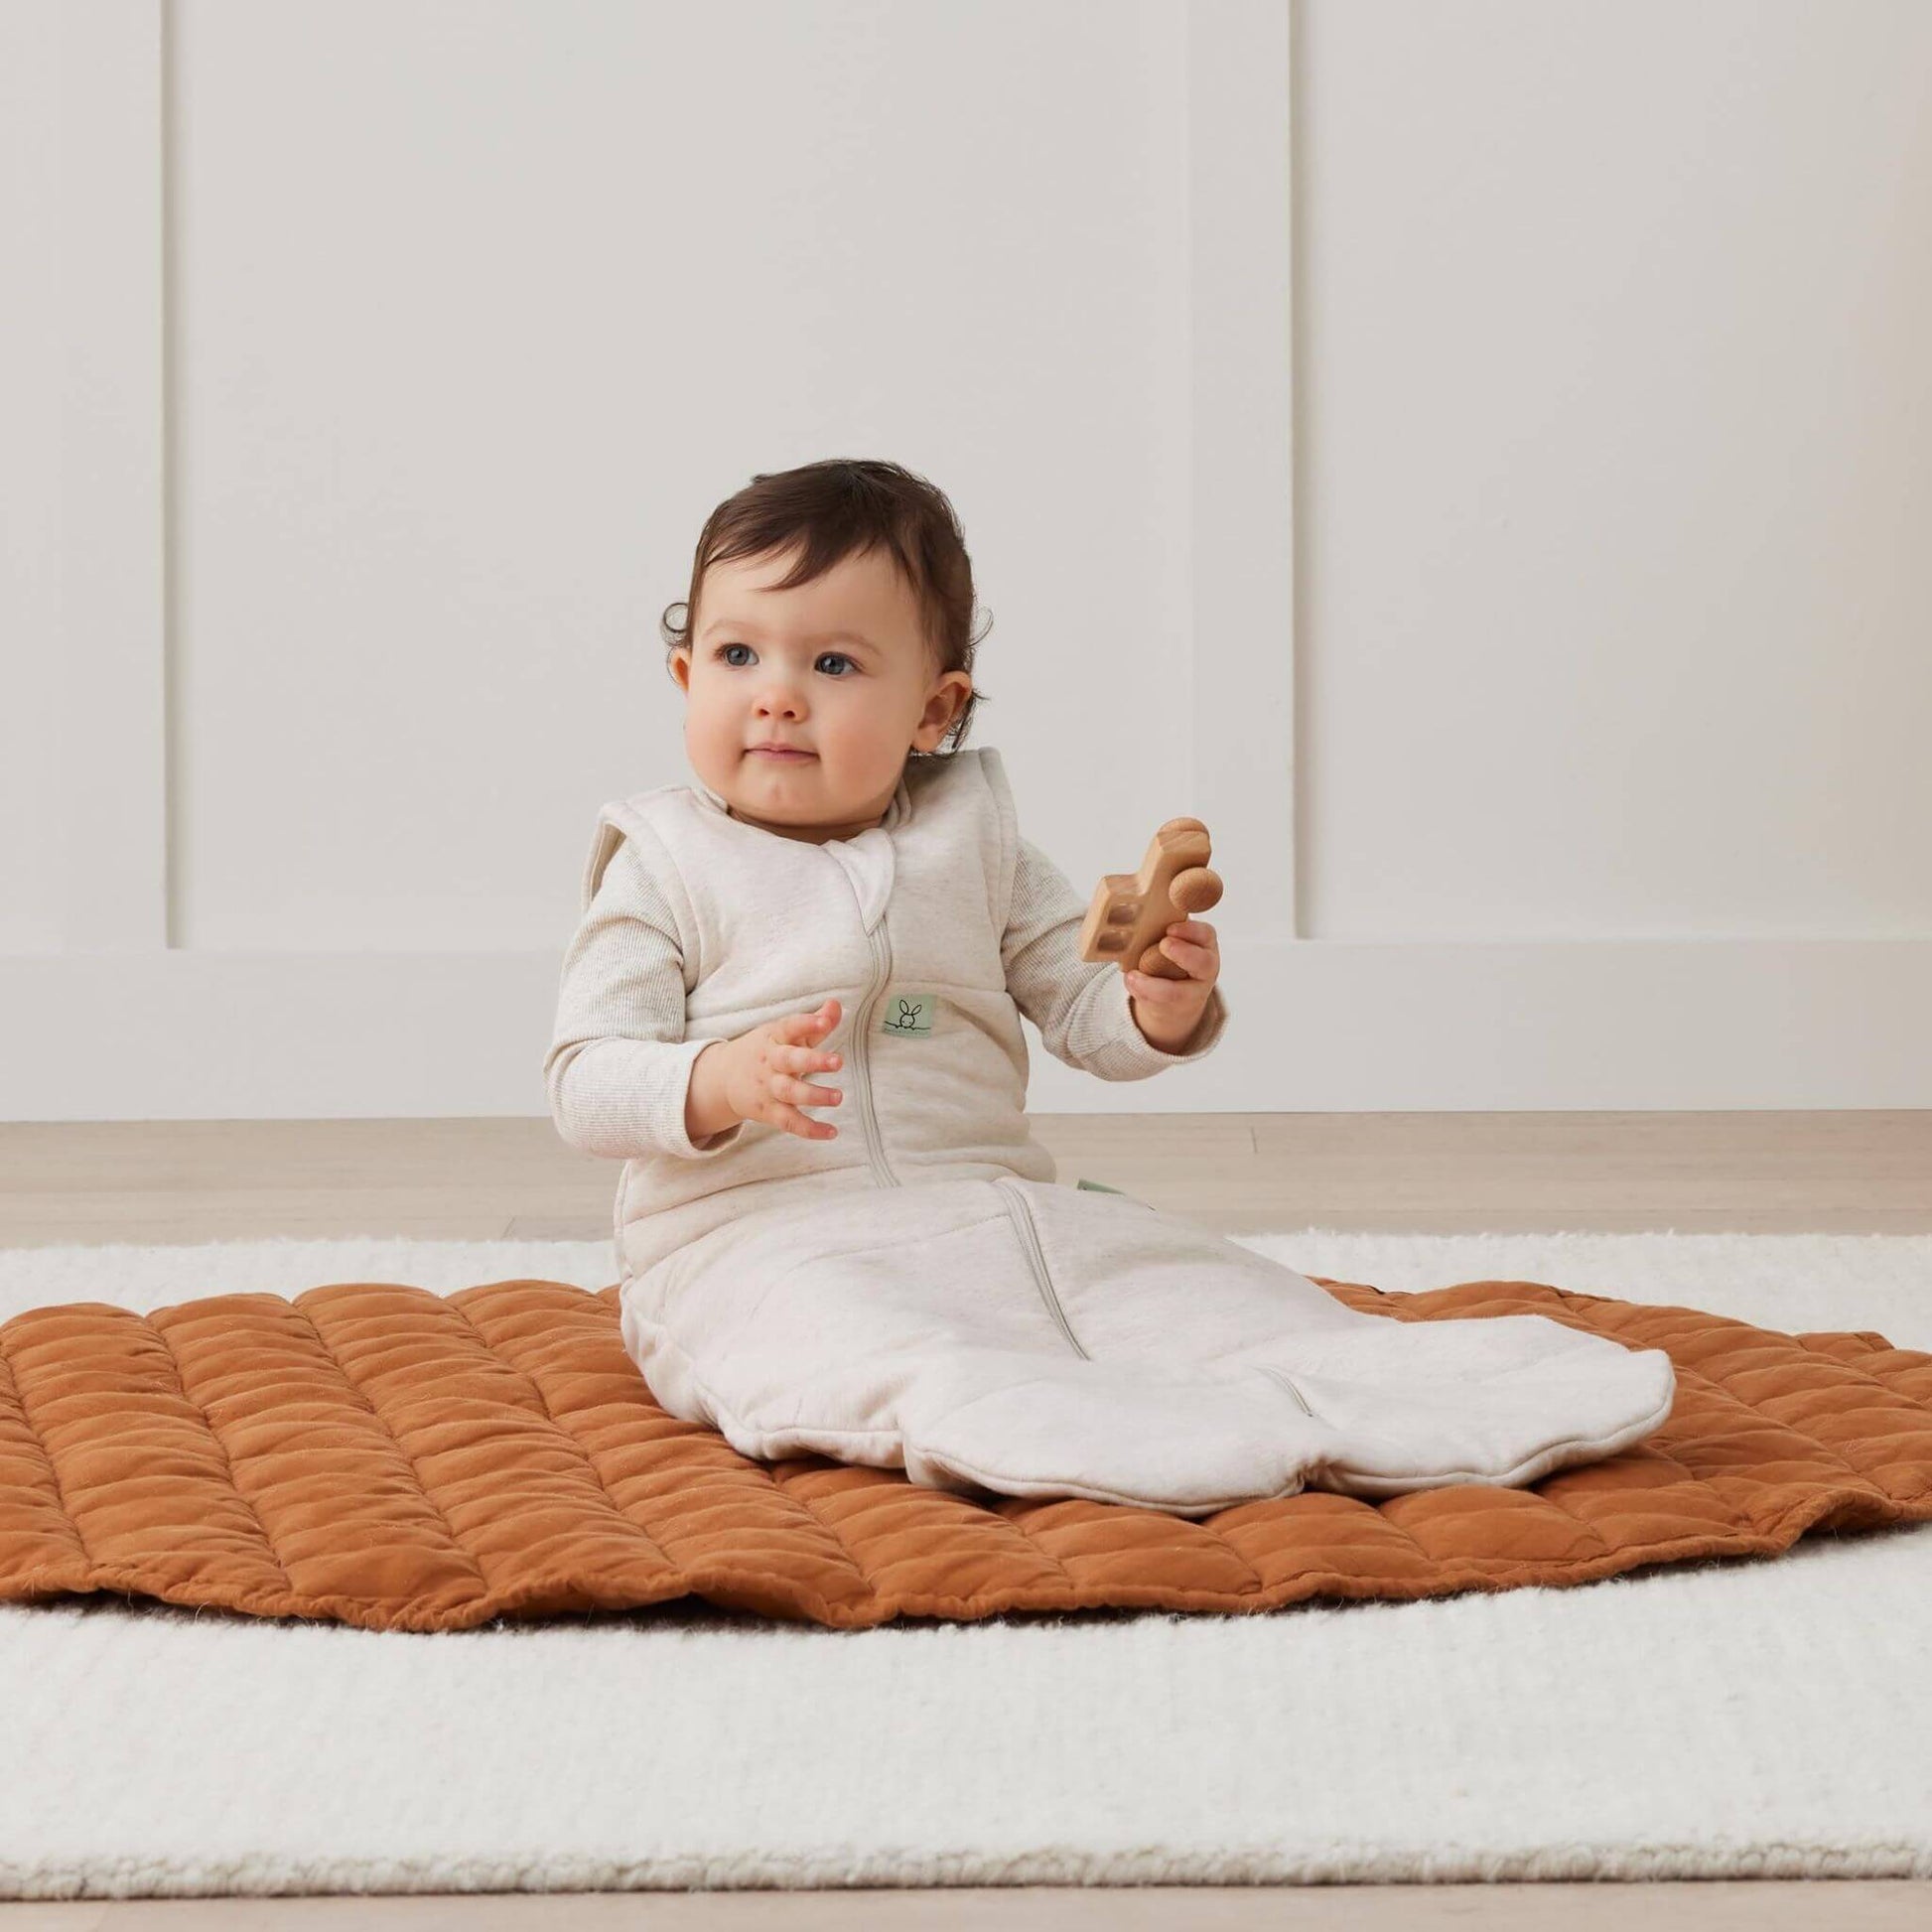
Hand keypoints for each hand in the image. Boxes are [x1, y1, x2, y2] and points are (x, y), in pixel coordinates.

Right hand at [721, 998, 845, 1140]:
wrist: (723, 1078)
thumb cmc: (768, 1051)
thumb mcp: (786, 1033)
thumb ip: (814, 1022)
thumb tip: (836, 1005)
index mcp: (775, 1038)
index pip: (789, 1027)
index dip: (807, 1023)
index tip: (824, 1022)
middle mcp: (771, 1062)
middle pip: (789, 1060)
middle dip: (813, 1061)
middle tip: (838, 1062)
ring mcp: (768, 1088)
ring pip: (790, 1092)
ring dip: (814, 1096)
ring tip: (838, 1097)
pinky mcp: (769, 1112)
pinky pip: (790, 1122)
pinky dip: (810, 1129)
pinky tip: (832, 1132)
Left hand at [1126, 919, 1218, 1052]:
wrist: (1176, 997)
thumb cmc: (1170, 957)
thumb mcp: (1174, 940)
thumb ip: (1162, 931)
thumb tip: (1134, 925)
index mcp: (1205, 944)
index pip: (1205, 934)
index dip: (1190, 931)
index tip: (1170, 928)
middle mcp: (1205, 968)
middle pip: (1203, 963)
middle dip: (1183, 953)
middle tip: (1163, 944)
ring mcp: (1193, 992)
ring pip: (1176, 993)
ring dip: (1150, 984)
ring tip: (1132, 976)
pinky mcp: (1176, 1009)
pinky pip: (1159, 1005)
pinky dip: (1141, 992)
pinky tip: (1131, 982)